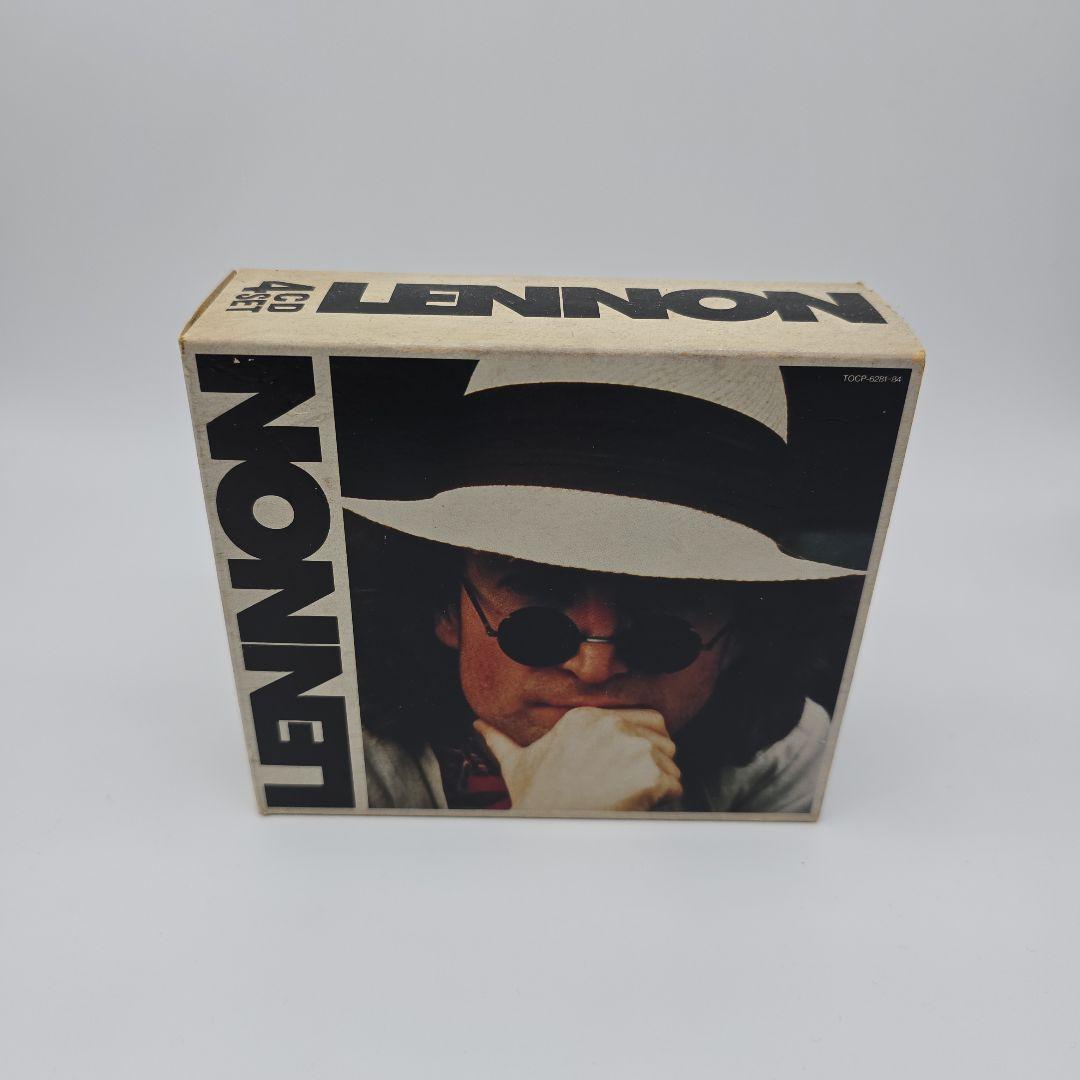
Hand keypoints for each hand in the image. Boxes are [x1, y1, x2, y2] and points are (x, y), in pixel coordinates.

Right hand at [474, 707, 682, 812]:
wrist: (547, 836)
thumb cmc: (536, 804)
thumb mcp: (517, 765)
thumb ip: (501, 740)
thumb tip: (478, 725)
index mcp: (586, 717)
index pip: (643, 718)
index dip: (642, 744)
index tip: (629, 766)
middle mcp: (612, 725)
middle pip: (661, 737)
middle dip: (655, 761)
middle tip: (633, 786)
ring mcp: (633, 748)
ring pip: (671, 761)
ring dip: (661, 783)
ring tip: (632, 801)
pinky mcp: (650, 775)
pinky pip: (676, 785)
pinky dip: (666, 802)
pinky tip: (640, 810)